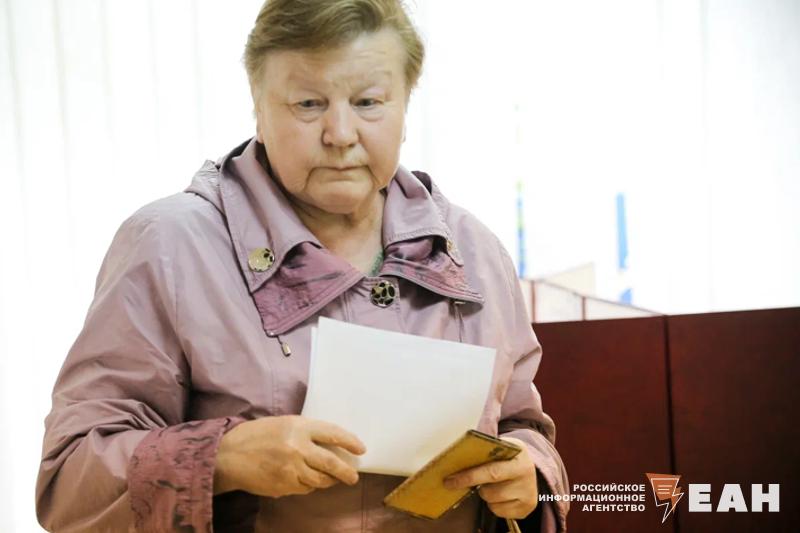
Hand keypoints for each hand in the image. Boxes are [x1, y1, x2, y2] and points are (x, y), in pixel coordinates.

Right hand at [213, 415, 365, 497]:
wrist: (229, 455)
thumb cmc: (258, 436)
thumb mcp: (284, 424)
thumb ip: (306, 433)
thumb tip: (331, 445)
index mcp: (299, 426)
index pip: (333, 433)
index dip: (350, 441)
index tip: (361, 449)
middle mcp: (297, 447)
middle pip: (331, 463)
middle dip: (346, 472)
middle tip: (353, 476)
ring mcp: (291, 468)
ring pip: (320, 480)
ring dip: (329, 481)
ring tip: (333, 480)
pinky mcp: (284, 485)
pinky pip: (305, 488)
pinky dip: (309, 485)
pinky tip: (305, 480)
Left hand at [443, 437, 537, 518]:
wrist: (527, 464)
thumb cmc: (505, 454)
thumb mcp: (498, 444)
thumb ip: (481, 447)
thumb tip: (454, 455)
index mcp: (519, 453)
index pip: (490, 470)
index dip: (468, 476)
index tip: (449, 480)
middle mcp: (526, 473)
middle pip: (490, 489)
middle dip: (470, 485)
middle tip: (452, 483)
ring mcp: (528, 492)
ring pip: (492, 500)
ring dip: (484, 493)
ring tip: (488, 483)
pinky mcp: (527, 507)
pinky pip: (498, 511)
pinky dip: (493, 504)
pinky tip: (498, 494)